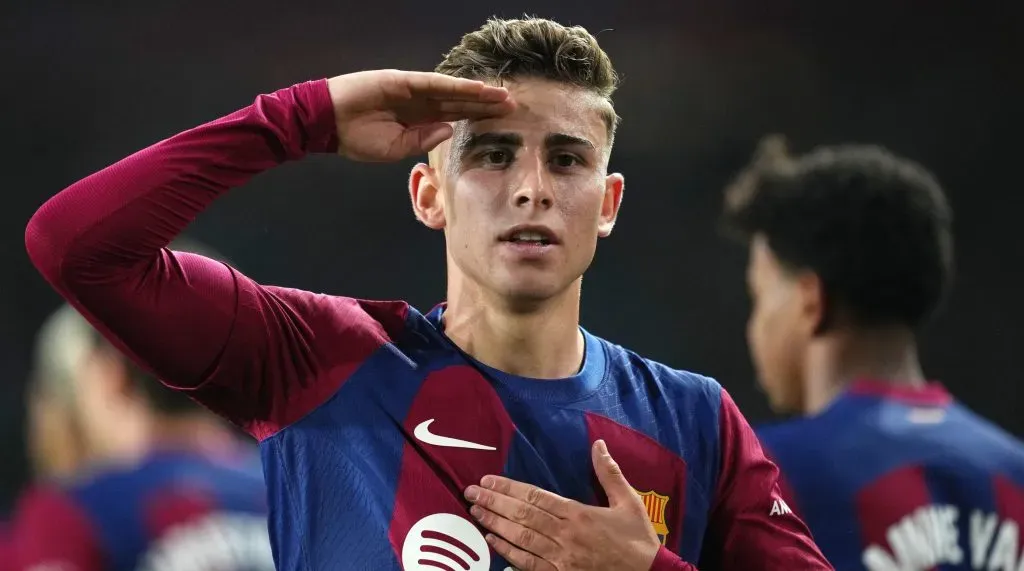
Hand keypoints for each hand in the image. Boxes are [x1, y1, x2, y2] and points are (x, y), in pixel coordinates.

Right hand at [326, 70, 514, 161]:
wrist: (327, 124)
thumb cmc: (356, 139)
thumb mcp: (395, 149)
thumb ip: (422, 140)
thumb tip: (448, 129)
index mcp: (417, 120)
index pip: (454, 117)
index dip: (477, 118)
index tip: (501, 122)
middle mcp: (419, 103)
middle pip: (460, 103)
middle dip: (485, 105)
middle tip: (514, 107)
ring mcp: (412, 90)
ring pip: (453, 92)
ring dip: (478, 94)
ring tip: (503, 97)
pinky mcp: (403, 81)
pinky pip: (436, 84)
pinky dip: (457, 87)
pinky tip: (477, 90)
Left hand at [464, 440, 662, 570]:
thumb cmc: (638, 539)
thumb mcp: (629, 501)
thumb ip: (609, 473)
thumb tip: (598, 444)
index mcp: (579, 514)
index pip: (536, 497)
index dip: (509, 488)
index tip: (488, 480)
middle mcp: (565, 535)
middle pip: (522, 516)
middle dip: (494, 503)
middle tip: (470, 493)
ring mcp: (561, 558)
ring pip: (521, 539)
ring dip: (495, 524)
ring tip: (476, 512)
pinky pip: (528, 564)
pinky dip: (508, 552)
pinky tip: (492, 541)